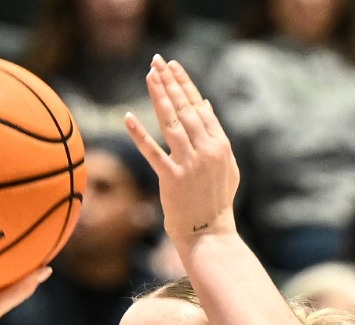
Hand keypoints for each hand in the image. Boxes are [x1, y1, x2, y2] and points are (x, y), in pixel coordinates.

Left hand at [123, 57, 239, 250]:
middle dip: (170, 82)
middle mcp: (206, 150)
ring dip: (159, 97)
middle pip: (185, 109)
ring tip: (148, 76)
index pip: (199, 106)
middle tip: (157, 61)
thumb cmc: (216, 200)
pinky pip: (152, 152)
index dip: (184, 84)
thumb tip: (205, 104)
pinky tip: (128, 116)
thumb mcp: (225, 164)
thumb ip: (215, 134)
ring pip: (171, 123)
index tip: (172, 66)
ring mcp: (189, 164)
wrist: (209, 233)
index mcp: (220, 144)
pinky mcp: (172, 179)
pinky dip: (139, 134)